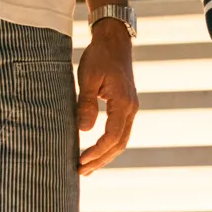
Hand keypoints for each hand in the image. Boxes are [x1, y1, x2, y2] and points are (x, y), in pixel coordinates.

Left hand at [76, 19, 138, 174]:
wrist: (114, 39)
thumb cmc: (99, 56)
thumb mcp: (88, 77)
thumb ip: (86, 104)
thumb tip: (84, 130)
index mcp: (123, 102)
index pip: (112, 137)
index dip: (96, 153)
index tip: (80, 161)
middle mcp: (131, 108)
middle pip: (119, 144)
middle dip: (100, 160)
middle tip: (80, 172)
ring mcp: (131, 107)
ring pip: (121, 140)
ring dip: (105, 155)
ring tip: (87, 168)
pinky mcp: (126, 105)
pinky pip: (120, 131)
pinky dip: (109, 145)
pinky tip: (96, 150)